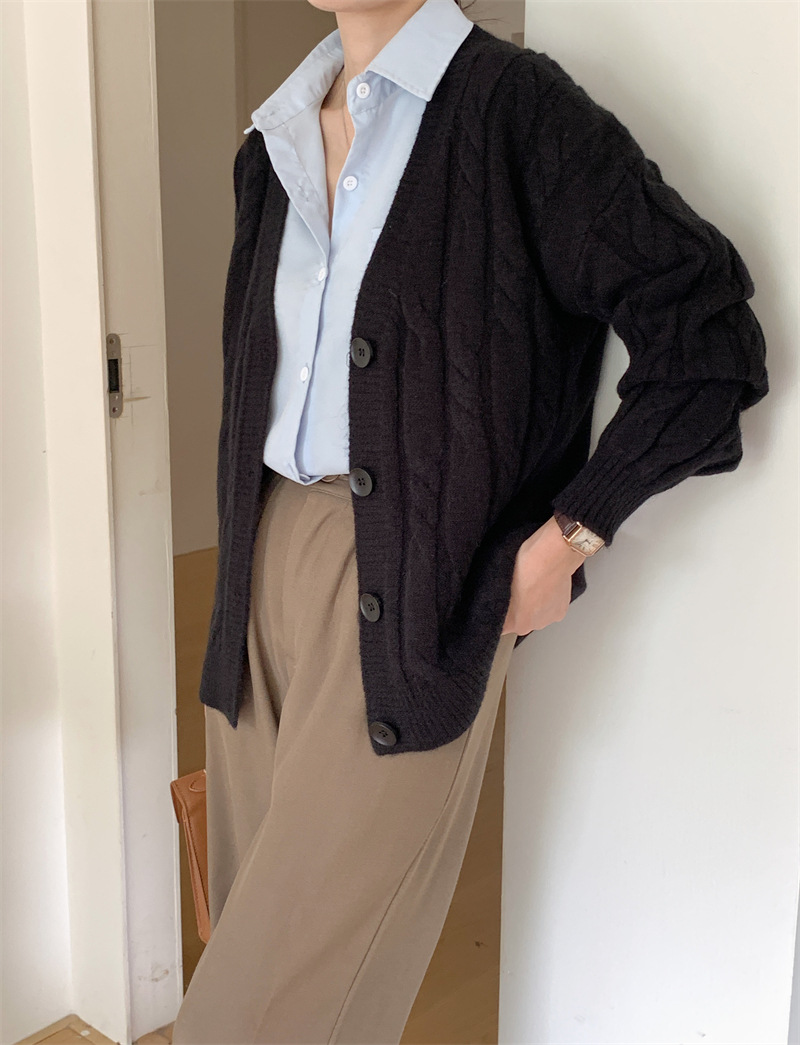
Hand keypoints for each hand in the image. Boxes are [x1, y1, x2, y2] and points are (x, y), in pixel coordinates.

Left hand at [502, 516, 586, 636]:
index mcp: (514, 621)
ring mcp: (548, 619)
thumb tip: (497, 604)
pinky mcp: (560, 612)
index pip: (501, 627)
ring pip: (535, 616)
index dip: (499, 613)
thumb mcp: (501, 580)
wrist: (554, 553)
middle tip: (518, 590)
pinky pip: (549, 610)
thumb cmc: (528, 562)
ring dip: (533, 606)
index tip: (500, 603)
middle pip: (519, 622)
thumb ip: (499, 600)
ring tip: (533, 586)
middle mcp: (532, 625)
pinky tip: (544, 588)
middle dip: (517, 609)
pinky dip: (547, 602)